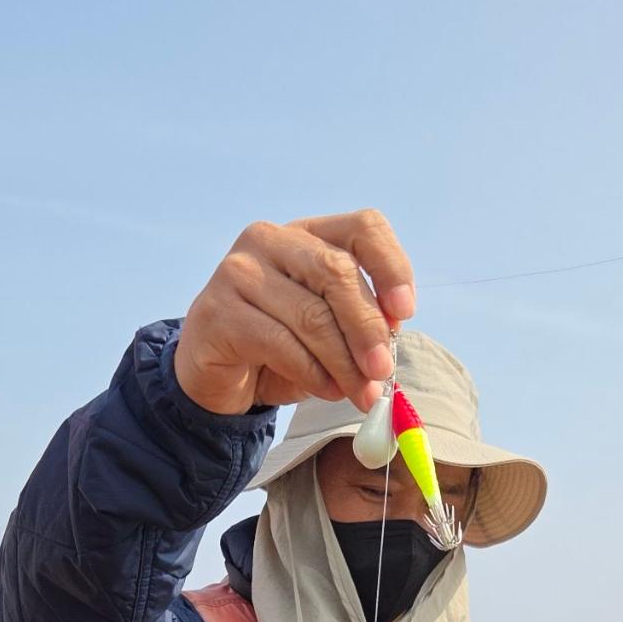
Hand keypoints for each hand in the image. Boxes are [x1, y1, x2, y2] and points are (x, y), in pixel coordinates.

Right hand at [174, 210, 415, 415]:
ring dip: (344, 363)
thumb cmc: (280, 348)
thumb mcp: (329, 327)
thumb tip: (393, 335)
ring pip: (310, 315)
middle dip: (367, 327)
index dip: (391, 267)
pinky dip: (313, 373)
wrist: (217, 375)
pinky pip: (280, 343)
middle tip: (384, 370)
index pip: (362, 228)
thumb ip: (359, 321)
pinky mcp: (218, 312)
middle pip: (336, 272)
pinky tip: (328, 390)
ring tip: (362, 393)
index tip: (405, 312)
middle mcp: (270, 240)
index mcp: (307, 233)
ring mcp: (238, 272)